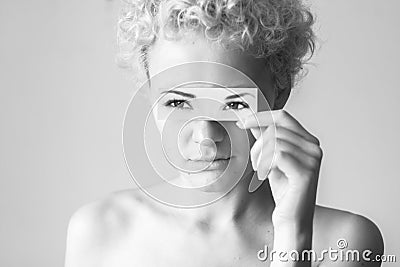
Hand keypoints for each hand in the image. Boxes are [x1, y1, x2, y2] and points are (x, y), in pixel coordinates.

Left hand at [237, 109, 322, 227]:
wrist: (291, 218)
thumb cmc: (284, 191)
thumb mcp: (272, 160)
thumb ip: (266, 140)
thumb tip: (254, 121)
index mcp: (308, 141)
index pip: (283, 117)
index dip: (260, 117)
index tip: (242, 122)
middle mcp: (314, 147)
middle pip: (275, 129)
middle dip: (257, 144)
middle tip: (254, 162)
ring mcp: (312, 159)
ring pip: (274, 142)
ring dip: (259, 156)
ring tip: (260, 170)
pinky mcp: (305, 172)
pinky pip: (277, 155)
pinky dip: (265, 164)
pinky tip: (265, 175)